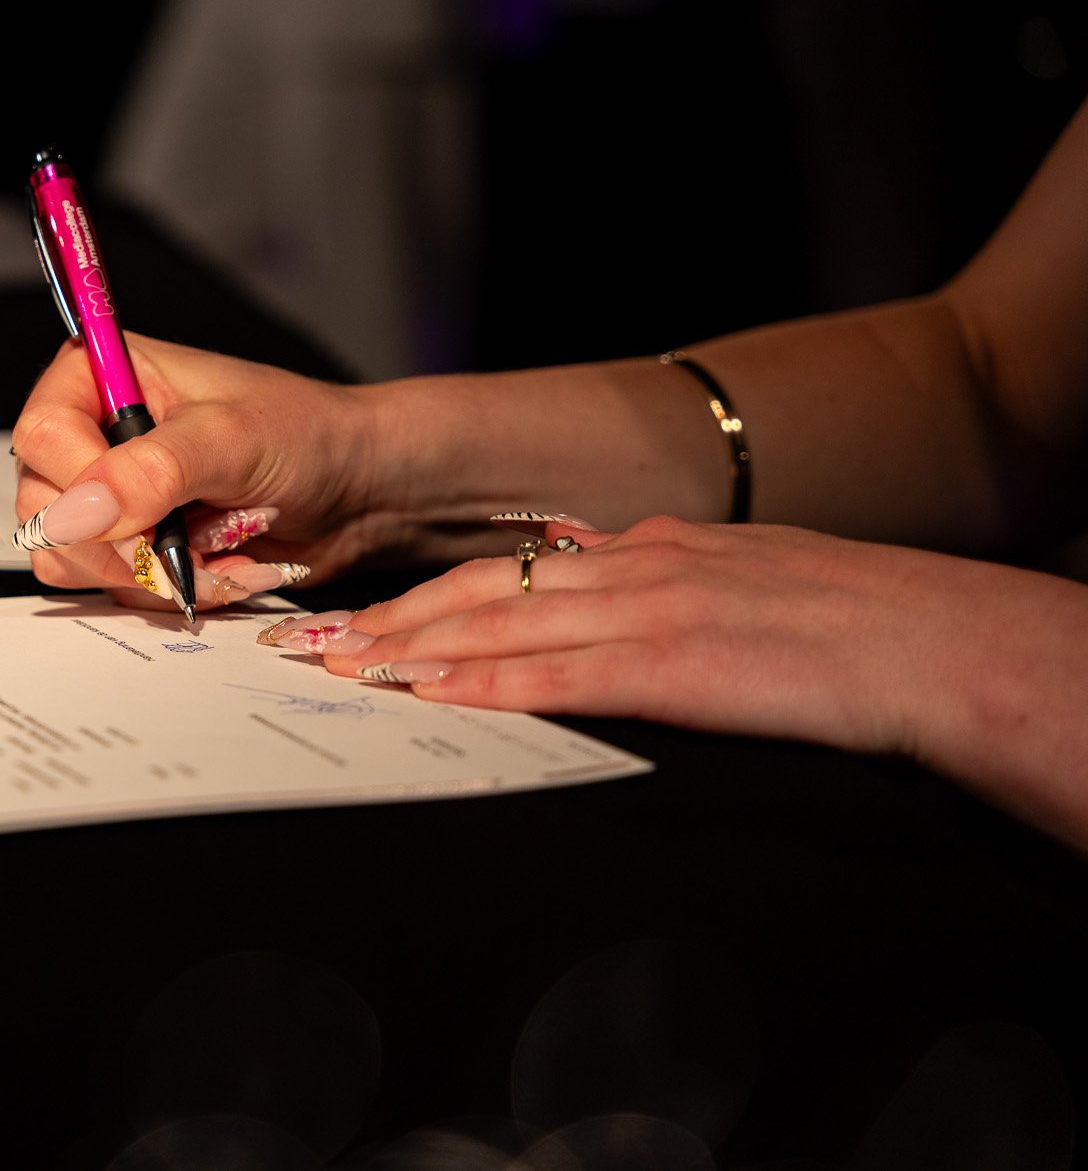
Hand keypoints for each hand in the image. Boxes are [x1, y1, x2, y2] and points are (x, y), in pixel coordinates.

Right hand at [10, 333, 398, 608]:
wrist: (354, 490)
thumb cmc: (303, 435)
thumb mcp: (231, 440)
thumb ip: (152, 470)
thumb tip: (78, 512)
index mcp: (100, 377)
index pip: (42, 436)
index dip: (83, 486)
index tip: (144, 515)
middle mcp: (89, 434)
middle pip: (44, 508)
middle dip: (123, 544)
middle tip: (188, 546)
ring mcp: (106, 496)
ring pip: (71, 558)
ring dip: (152, 572)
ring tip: (224, 550)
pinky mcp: (129, 545)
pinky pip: (112, 588)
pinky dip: (169, 591)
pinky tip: (223, 567)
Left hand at [303, 515, 1087, 853]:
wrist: (935, 641)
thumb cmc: (848, 626)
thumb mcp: (738, 583)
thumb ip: (658, 585)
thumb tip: (588, 585)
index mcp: (647, 553)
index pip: (508, 573)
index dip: (424, 597)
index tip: (360, 617)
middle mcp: (633, 569)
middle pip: (481, 591)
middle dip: (388, 617)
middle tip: (310, 641)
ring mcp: (650, 612)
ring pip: (501, 625)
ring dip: (411, 647)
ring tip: (340, 666)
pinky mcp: (676, 663)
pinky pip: (558, 675)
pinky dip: (483, 681)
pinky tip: (432, 691)